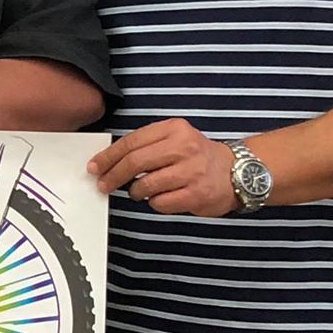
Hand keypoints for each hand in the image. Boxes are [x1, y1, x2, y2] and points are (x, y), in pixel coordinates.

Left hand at [89, 119, 237, 216]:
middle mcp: (184, 148)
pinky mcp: (196, 194)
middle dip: (113, 176)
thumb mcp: (175, 138)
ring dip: (134, 191)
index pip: (131, 142)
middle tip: (103, 184)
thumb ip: (147, 145)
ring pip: (145, 185)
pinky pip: (159, 203)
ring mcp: (191, 172)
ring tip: (138, 191)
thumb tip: (109, 161)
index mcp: (174, 129)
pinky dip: (153, 203)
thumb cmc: (198, 156)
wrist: (238, 172)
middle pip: (134, 162)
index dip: (108, 156)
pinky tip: (160, 198)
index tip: (94, 166)